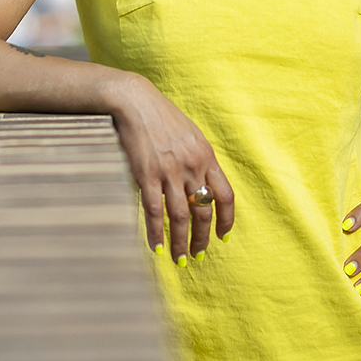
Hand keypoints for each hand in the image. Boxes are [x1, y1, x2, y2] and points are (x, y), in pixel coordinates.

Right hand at [109, 75, 234, 263]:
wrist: (134, 101)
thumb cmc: (161, 117)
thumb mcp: (190, 135)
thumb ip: (199, 159)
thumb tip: (203, 184)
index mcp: (206, 156)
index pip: (226, 196)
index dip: (226, 220)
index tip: (222, 237)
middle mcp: (192, 166)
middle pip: (204, 211)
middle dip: (202, 238)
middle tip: (197, 256)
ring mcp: (169, 171)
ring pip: (180, 217)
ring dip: (181, 243)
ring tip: (179, 259)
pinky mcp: (147, 175)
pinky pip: (154, 211)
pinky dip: (156, 232)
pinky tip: (156, 247)